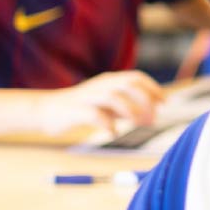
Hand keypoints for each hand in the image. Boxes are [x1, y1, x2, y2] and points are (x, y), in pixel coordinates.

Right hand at [38, 72, 166, 136]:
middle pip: (128, 84)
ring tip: (137, 124)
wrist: (45, 111)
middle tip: (152, 118)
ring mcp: (87, 97)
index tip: (164, 102)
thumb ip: (129, 109)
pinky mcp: (74, 110)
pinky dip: (107, 123)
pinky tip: (113, 131)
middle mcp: (100, 85)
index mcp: (109, 81)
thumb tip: (152, 116)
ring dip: (130, 110)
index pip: (136, 77)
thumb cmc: (81, 108)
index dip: (153, 88)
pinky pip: (93, 114)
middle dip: (145, 100)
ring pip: (113, 96)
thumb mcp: (108, 106)